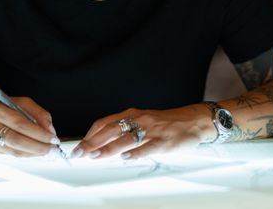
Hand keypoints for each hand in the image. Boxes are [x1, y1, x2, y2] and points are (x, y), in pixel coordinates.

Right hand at [0, 97, 60, 156]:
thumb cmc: (0, 108)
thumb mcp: (19, 102)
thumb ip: (37, 113)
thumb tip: (49, 129)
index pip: (22, 124)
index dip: (39, 133)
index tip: (53, 137)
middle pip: (19, 140)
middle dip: (39, 145)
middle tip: (52, 147)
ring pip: (16, 150)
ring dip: (35, 152)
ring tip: (47, 150)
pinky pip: (14, 154)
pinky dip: (27, 154)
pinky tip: (36, 152)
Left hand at [71, 104, 213, 159]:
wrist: (192, 120)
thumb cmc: (166, 122)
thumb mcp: (142, 120)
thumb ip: (125, 129)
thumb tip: (104, 141)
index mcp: (132, 114)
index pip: (105, 122)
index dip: (90, 134)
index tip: (80, 144)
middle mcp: (139, 120)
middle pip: (111, 130)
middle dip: (93, 142)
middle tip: (80, 152)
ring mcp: (151, 131)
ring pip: (126, 139)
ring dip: (109, 148)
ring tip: (96, 155)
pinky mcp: (163, 141)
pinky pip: (147, 147)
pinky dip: (136, 153)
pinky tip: (126, 158)